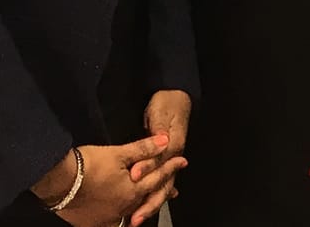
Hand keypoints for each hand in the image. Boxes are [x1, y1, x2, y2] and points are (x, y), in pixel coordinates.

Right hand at [33, 135, 185, 226]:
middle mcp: (125, 208)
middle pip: (148, 198)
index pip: (157, 177)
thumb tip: (165, 141)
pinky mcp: (95, 223)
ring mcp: (110, 218)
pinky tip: (123, 218)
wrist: (59, 182)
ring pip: (132, 213)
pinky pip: (113, 222)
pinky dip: (122, 219)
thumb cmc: (89, 165)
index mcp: (133, 190)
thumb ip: (143, 149)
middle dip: (161, 192)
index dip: (170, 168)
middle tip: (173, 190)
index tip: (182, 161)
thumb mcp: (118, 153)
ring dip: (143, 206)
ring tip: (149, 205)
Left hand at [130, 92, 191, 222]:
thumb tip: (159, 143)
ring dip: (148, 204)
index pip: (159, 163)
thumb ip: (159, 130)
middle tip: (135, 218)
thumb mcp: (162, 113)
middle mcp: (171, 157)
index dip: (146, 170)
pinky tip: (142, 207)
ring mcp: (167, 161)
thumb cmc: (168, 103)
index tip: (134, 177)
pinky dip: (150, 197)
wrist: (176, 96)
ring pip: (160, 189)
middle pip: (162, 186)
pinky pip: (156, 184)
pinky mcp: (161, 162)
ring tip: (136, 219)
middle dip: (149, 203)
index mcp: (173, 146)